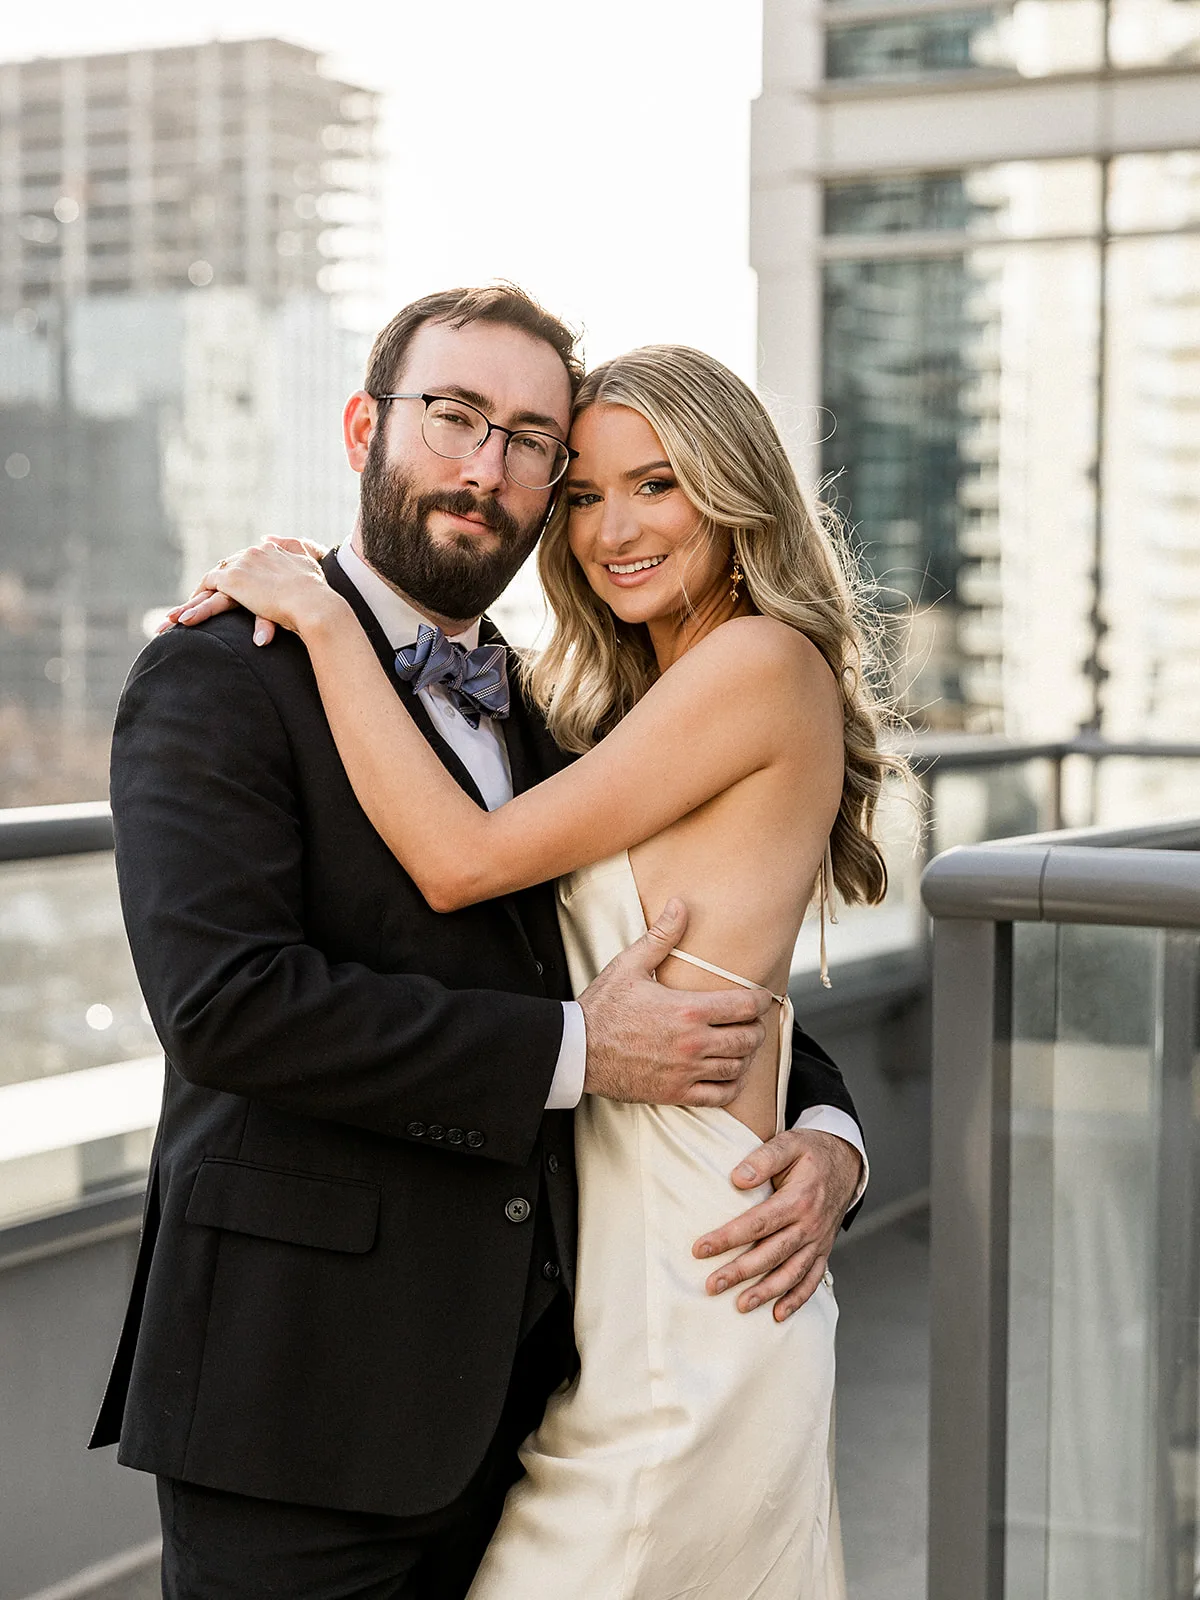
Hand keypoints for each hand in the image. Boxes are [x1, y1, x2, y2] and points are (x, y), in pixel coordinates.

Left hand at [160, 537, 330, 644]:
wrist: (315, 604)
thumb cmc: (319, 593)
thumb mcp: (309, 561)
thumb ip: (294, 546)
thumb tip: (270, 536)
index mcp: (271, 551)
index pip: (244, 562)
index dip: (234, 578)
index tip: (227, 594)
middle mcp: (253, 552)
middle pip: (225, 570)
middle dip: (211, 589)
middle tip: (195, 604)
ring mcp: (242, 564)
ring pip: (212, 581)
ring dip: (196, 601)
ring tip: (177, 619)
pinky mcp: (234, 580)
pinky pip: (207, 590)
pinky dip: (196, 604)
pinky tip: (186, 619)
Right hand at [578, 899, 769, 1107]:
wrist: (577, 1050)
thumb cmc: (602, 1007)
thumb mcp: (630, 965)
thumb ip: (661, 936)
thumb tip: (680, 904)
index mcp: (687, 1009)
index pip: (745, 1005)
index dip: (760, 1000)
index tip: (760, 997)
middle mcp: (693, 1042)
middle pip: (748, 1038)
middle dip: (756, 1027)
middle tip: (753, 1021)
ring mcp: (686, 1071)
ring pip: (738, 1067)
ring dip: (746, 1056)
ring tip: (742, 1045)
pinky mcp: (676, 1093)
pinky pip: (720, 1095)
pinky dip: (732, 1085)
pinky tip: (729, 1073)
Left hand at [693, 1129, 861, 1319]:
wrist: (847, 1161)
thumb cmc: (812, 1151)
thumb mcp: (790, 1143)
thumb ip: (763, 1159)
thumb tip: (737, 1179)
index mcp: (799, 1199)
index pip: (757, 1223)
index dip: (728, 1238)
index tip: (700, 1249)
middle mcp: (810, 1225)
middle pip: (771, 1254)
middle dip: (739, 1272)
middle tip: (711, 1286)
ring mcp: (818, 1241)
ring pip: (791, 1273)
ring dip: (765, 1292)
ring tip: (740, 1306)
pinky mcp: (823, 1250)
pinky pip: (812, 1280)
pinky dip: (796, 1299)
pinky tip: (777, 1315)